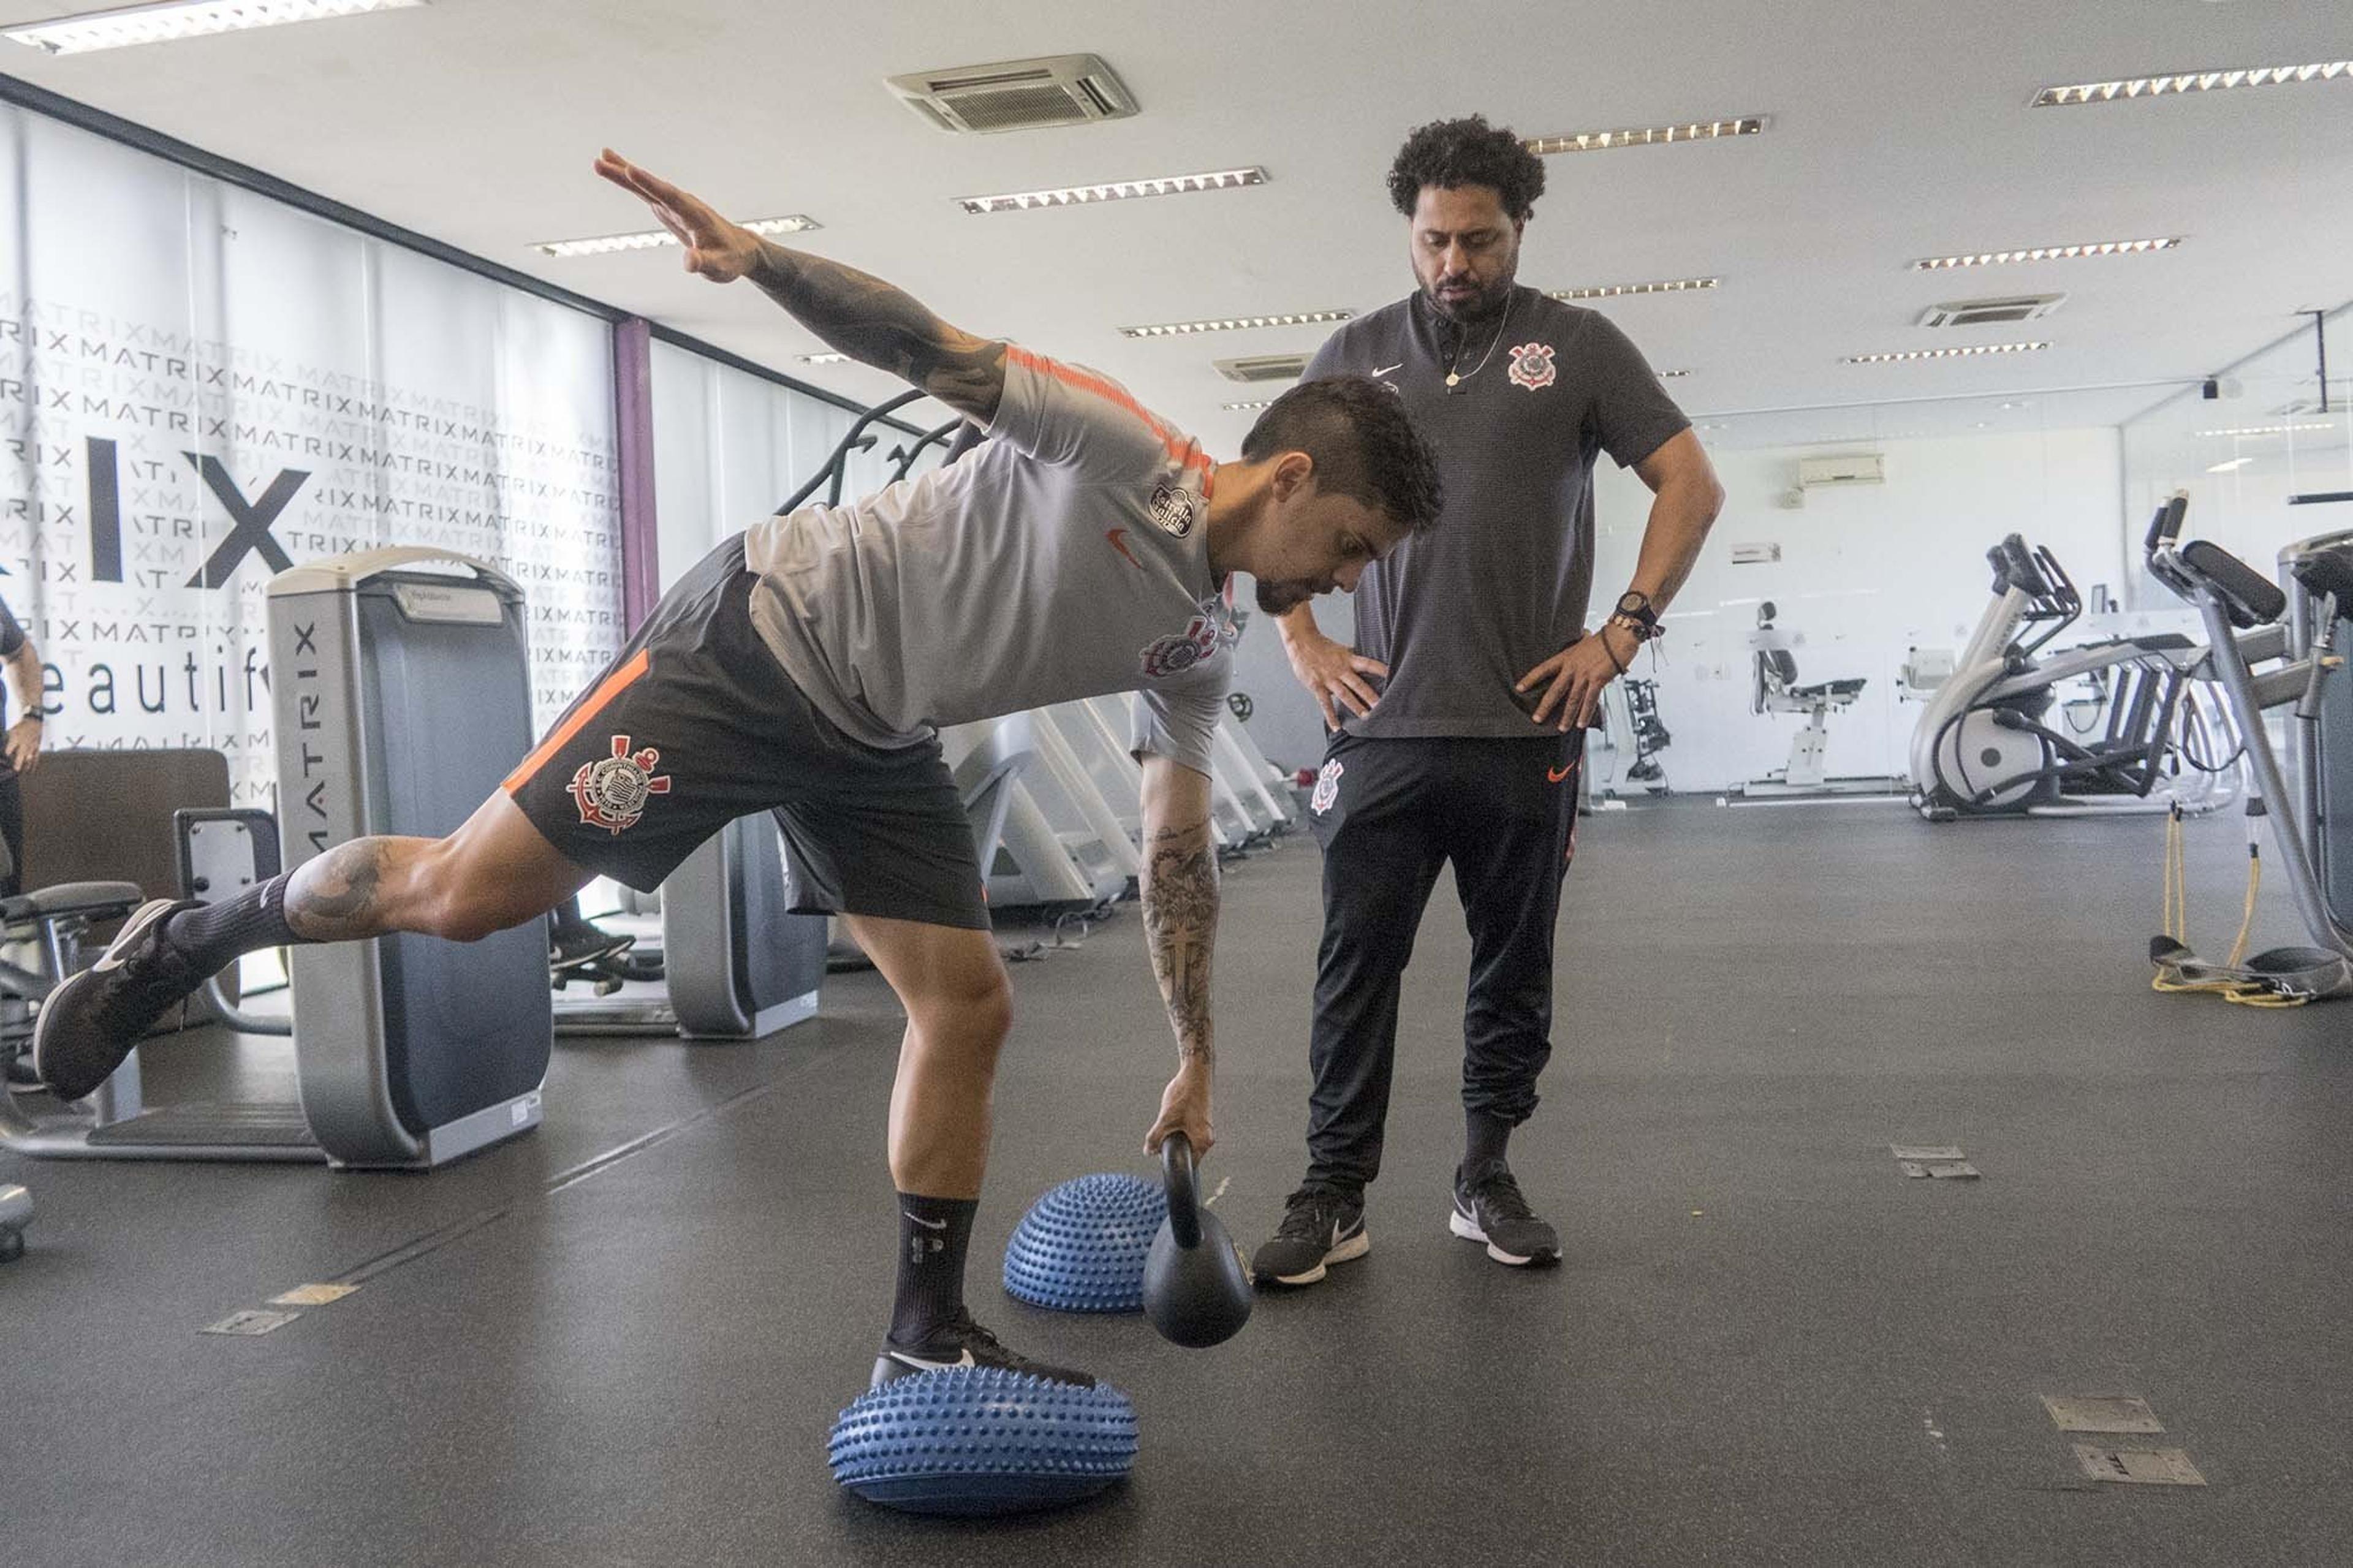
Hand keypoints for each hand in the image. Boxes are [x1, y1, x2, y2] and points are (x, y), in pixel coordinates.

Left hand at [4, 719, 38, 773]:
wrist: (34, 723)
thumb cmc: (21, 727)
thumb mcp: (11, 732)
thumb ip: (6, 740)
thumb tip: (4, 751)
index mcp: (16, 739)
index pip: (9, 749)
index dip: (6, 754)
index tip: (4, 758)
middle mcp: (24, 744)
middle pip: (20, 755)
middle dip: (17, 763)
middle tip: (15, 770)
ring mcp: (31, 747)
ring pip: (29, 758)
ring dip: (25, 766)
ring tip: (21, 773)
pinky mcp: (37, 748)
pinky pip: (36, 758)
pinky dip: (33, 765)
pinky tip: (31, 770)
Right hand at [593, 149, 762, 282]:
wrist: (739, 250)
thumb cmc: (730, 259)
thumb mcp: (719, 267)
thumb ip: (703, 263)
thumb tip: (689, 262)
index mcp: (694, 215)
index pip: (670, 196)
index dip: (650, 184)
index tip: (630, 170)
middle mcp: (683, 205)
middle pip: (651, 187)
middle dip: (627, 174)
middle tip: (600, 161)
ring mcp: (675, 205)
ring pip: (646, 187)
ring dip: (624, 173)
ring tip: (600, 159)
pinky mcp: (669, 209)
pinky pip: (647, 193)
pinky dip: (632, 182)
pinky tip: (618, 171)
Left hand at [1143, 1060, 1213, 1157]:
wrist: (1195, 1072)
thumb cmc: (1185, 1093)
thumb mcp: (1165, 1119)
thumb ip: (1155, 1138)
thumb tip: (1148, 1151)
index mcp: (1202, 1141)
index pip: (1188, 1163)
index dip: (1173, 1160)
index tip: (1162, 1155)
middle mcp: (1207, 1137)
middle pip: (1186, 1151)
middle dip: (1171, 1145)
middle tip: (1163, 1133)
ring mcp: (1205, 1128)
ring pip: (1185, 1139)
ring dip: (1173, 1133)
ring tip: (1169, 1118)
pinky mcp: (1201, 1120)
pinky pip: (1187, 1130)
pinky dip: (1177, 1125)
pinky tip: (1173, 1113)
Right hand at [1283, 627, 1387, 730]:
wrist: (1301, 643)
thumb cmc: (1322, 647)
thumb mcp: (1342, 650)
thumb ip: (1354, 659)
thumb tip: (1369, 664)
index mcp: (1348, 659)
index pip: (1368, 664)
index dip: (1381, 670)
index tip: (1393, 677)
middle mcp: (1340, 670)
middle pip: (1358, 684)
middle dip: (1370, 696)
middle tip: (1382, 706)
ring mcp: (1329, 679)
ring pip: (1345, 695)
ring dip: (1356, 706)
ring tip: (1366, 717)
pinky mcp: (1317, 686)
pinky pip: (1325, 704)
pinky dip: (1331, 716)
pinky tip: (1337, 727)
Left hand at [1517, 625, 1636, 730]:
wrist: (1620, 636)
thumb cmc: (1606, 638)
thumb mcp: (1585, 640)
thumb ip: (1580, 644)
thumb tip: (1582, 635)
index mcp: (1567, 657)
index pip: (1543, 669)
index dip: (1530, 678)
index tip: (1520, 687)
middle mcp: (1573, 667)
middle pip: (1555, 689)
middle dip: (1545, 706)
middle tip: (1537, 718)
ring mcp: (1585, 674)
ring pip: (1572, 699)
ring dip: (1567, 715)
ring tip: (1562, 727)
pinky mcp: (1598, 680)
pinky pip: (1590, 700)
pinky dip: (1586, 713)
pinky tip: (1581, 723)